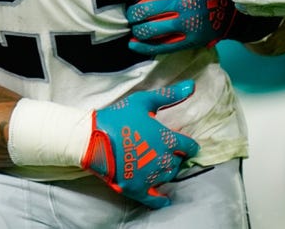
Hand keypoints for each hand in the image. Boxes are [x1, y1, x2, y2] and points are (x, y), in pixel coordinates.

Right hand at [82, 80, 198, 208]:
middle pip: (178, 162)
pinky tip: (163, 197)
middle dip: (173, 156)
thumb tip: (193, 85)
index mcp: (168, 140)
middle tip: (162, 149)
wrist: (92, 138)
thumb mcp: (143, 102)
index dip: (185, 143)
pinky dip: (161, 199)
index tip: (179, 142)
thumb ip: (169, 95)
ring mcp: (151, 177)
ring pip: (168, 177)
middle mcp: (164, 161)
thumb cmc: (117, 118)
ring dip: (165, 170)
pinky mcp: (138, 189)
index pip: (189, 146)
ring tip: (154, 162)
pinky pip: (156, 199)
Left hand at [126, 0, 235, 54]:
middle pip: (144, 9)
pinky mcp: (189, 39)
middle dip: (133, 13)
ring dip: (137, 29)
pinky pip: (162, 46)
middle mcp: (181, 2)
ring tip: (136, 27)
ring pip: (149, 29)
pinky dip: (145, 47)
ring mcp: (185, 22)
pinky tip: (134, 44)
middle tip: (132, 14)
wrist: (236, 10)